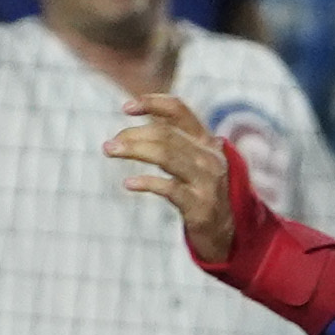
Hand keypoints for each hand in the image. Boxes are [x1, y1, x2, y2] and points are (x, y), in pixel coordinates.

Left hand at [107, 93, 233, 260]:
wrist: (224, 231)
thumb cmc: (200, 191)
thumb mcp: (194, 161)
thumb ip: (172, 143)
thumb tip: (129, 132)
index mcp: (206, 141)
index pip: (179, 110)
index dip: (152, 103)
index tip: (126, 107)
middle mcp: (209, 157)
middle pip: (166, 134)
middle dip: (133, 135)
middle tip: (109, 145)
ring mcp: (207, 181)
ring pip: (166, 155)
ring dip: (134, 150)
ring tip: (110, 151)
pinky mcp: (200, 205)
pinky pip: (169, 188)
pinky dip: (146, 183)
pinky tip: (128, 184)